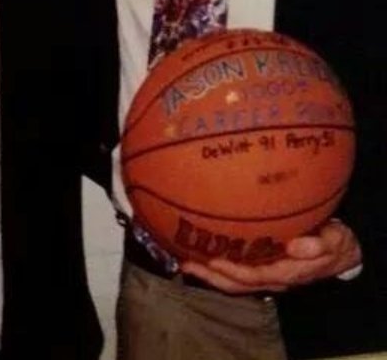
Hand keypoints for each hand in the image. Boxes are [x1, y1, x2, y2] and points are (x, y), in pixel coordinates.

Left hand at [181, 219, 361, 293]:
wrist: (342, 252)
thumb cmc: (335, 242)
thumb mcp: (335, 241)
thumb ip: (320, 245)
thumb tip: (296, 246)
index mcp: (288, 272)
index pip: (255, 276)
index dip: (233, 271)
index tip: (212, 260)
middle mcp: (274, 277)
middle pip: (238, 284)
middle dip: (211, 277)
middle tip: (185, 265)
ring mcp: (267, 274)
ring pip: (234, 282)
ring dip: (209, 274)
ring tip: (185, 262)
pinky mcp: (263, 267)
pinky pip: (237, 272)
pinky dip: (218, 267)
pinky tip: (200, 254)